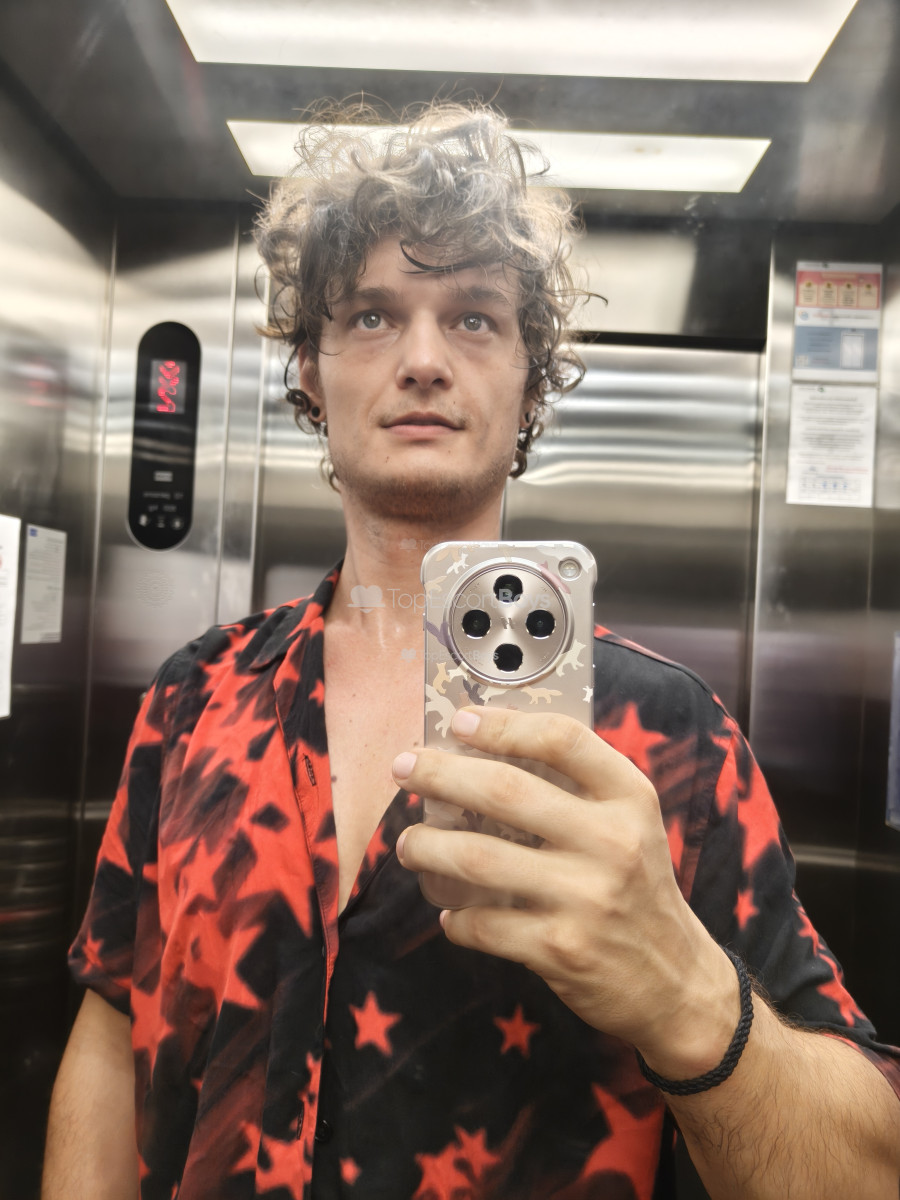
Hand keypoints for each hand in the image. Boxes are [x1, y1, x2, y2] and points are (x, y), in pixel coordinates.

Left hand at [393, 706, 738, 1078]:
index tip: (460, 722)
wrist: (676, 982)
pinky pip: (482, 924)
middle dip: (439, 774)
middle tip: (403, 768)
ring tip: (408, 844)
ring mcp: (586, 897)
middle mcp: (611, 841)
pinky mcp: (561, 949)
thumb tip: (485, 752)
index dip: (503, 725)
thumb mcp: (632, 824)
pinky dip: (454, 916)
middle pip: (504, 791)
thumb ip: (579, 788)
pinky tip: (449, 911)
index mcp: (629, 798)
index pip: (562, 740)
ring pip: (479, 858)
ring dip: (428, 847)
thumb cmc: (637, 888)